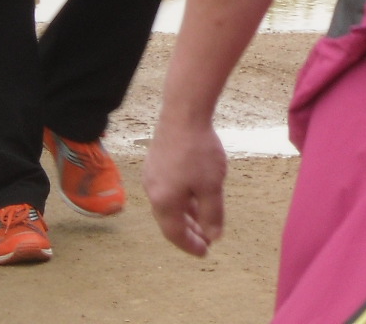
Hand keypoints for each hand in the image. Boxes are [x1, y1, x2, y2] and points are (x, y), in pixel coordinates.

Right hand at [144, 115, 227, 255]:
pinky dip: (182, 198)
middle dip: (189, 232)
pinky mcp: (156, 160)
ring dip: (186, 214)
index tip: (205, 252)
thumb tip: (213, 235)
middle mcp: (153, 191)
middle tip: (206, 239)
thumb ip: (212, 214)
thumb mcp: (211, 186)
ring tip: (202, 219)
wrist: (183, 113)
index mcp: (164, 202)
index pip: (175, 234)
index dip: (191, 245)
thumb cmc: (198, 151)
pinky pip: (169, 188)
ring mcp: (152, 175)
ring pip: (170, 203)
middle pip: (170, 220)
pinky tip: (194, 192)